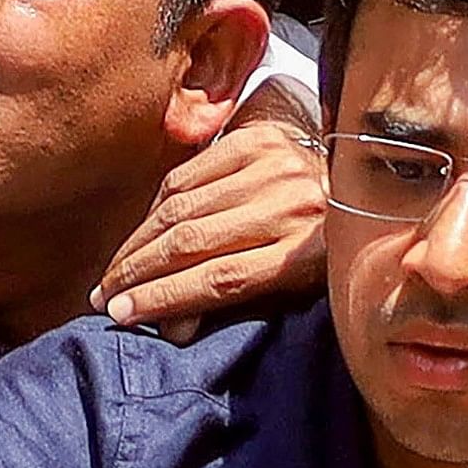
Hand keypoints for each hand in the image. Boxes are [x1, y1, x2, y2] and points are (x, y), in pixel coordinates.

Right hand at [94, 119, 327, 340]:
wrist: (364, 178)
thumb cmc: (326, 248)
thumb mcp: (294, 289)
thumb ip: (233, 304)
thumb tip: (170, 331)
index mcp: (307, 253)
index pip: (221, 278)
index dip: (166, 297)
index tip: (122, 313)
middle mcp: (291, 204)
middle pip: (194, 241)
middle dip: (138, 271)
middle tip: (103, 295)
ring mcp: (275, 165)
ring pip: (183, 205)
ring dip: (138, 241)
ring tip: (113, 270)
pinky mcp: (260, 136)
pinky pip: (189, 172)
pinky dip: (158, 203)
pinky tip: (141, 229)